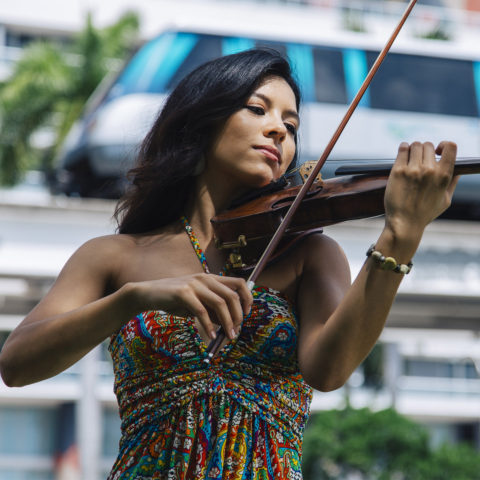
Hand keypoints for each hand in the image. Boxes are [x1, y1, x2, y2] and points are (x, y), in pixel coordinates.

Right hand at [131, 273, 252, 339]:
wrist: (148, 293)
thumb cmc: (174, 300)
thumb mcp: (197, 303)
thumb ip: (212, 310)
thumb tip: (230, 324)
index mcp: (211, 278)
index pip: (239, 283)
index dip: (247, 298)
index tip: (247, 314)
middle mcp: (205, 278)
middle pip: (232, 296)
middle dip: (238, 316)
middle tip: (236, 331)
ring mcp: (194, 284)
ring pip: (220, 303)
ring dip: (228, 322)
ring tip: (228, 336)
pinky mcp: (183, 292)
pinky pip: (201, 311)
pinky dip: (209, 325)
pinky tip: (211, 335)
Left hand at [384, 141, 458, 235]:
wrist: (404, 223)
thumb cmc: (425, 214)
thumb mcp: (445, 200)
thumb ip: (452, 183)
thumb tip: (458, 170)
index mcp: (444, 176)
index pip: (450, 147)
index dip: (444, 145)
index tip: (437, 151)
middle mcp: (429, 170)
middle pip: (429, 145)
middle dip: (425, 150)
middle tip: (420, 159)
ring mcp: (413, 170)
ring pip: (415, 145)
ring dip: (413, 149)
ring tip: (411, 157)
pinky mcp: (398, 171)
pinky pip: (402, 150)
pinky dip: (403, 148)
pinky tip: (403, 153)